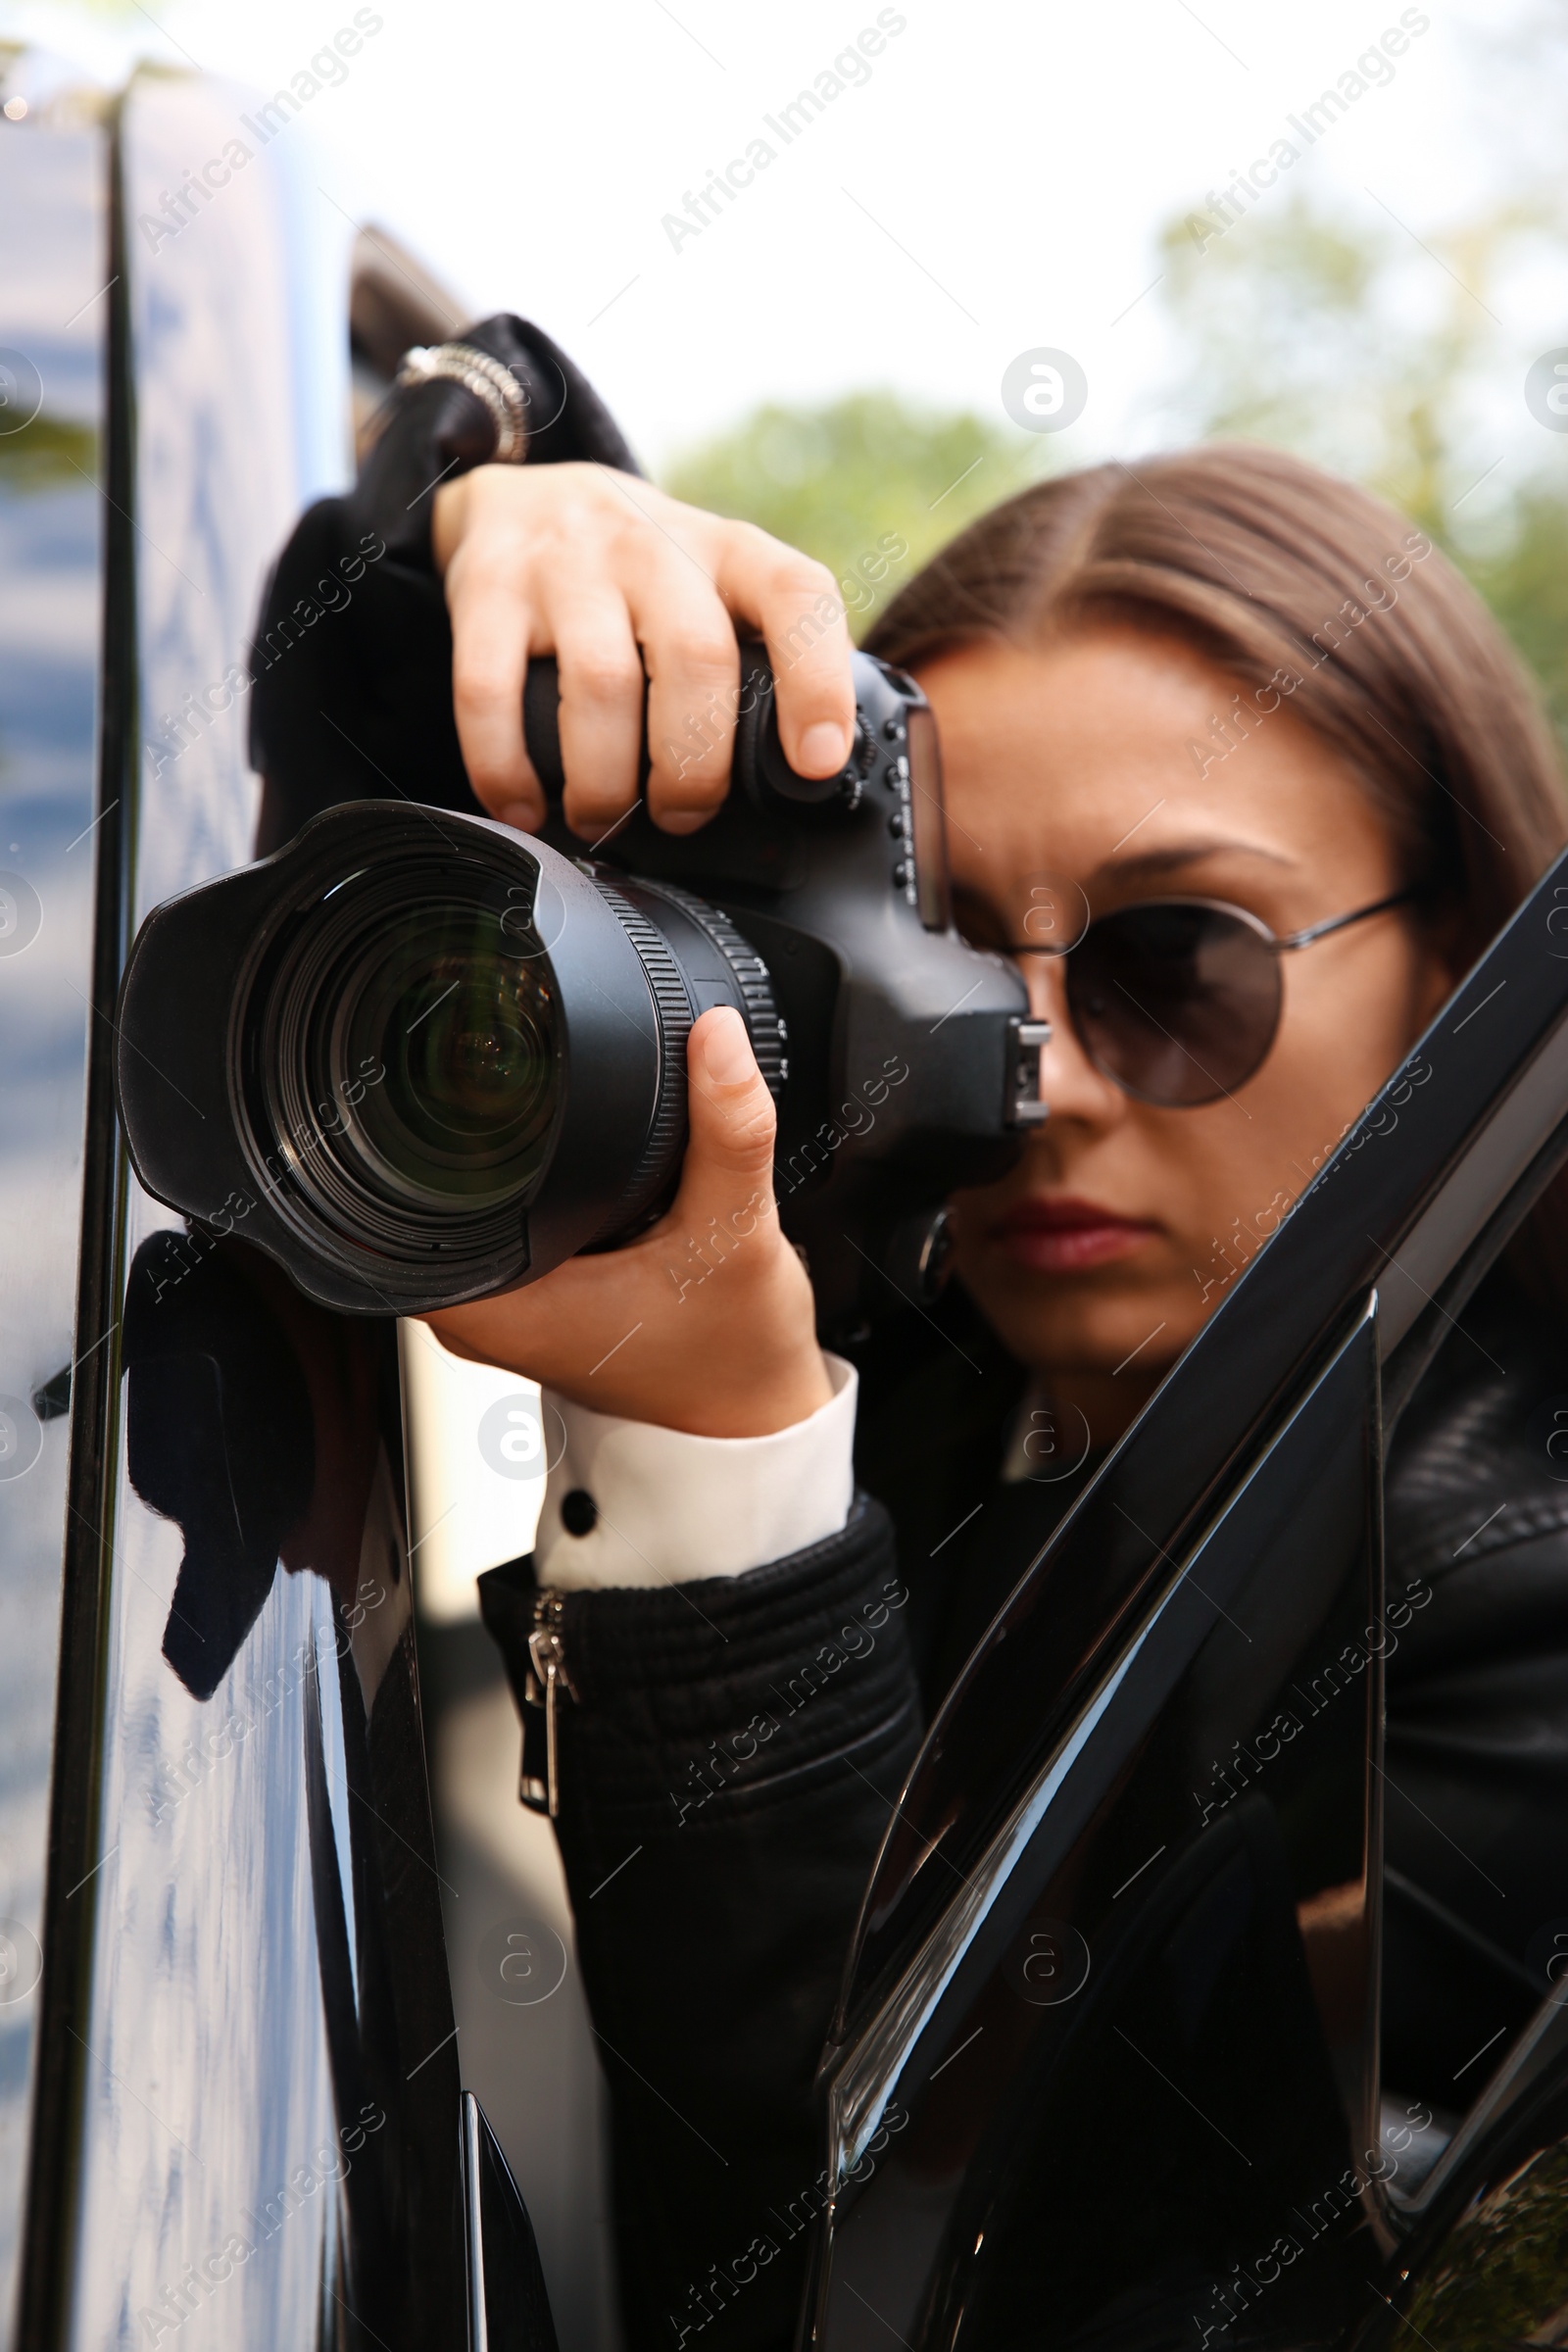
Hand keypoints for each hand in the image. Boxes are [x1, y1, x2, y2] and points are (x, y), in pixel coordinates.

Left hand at [421, 1007, 831, 1437]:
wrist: (753, 1423)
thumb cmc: (732, 1361)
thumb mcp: (737, 1238)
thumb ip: (729, 1132)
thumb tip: (717, 1039)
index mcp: (496, 1309)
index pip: (400, 1202)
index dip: (426, 1124)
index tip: (464, 1071)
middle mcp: (479, 1317)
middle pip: (428, 1191)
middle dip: (476, 1129)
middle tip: (529, 1079)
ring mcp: (499, 1313)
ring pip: (466, 1207)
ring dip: (505, 1160)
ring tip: (554, 1119)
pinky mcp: (528, 1304)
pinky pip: (501, 1226)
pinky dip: (533, 1190)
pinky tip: (572, 1167)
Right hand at [431, 462, 855, 838]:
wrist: (522, 499)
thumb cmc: (637, 575)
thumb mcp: (709, 586)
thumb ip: (756, 658)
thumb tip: (796, 780)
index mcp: (727, 552)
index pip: (796, 595)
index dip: (816, 682)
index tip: (816, 763)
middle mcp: (652, 547)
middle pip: (696, 658)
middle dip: (693, 766)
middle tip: (679, 815)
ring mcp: (566, 564)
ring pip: (601, 684)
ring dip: (605, 781)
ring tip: (600, 818)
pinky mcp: (487, 590)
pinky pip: (491, 692)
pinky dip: (506, 768)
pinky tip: (522, 807)